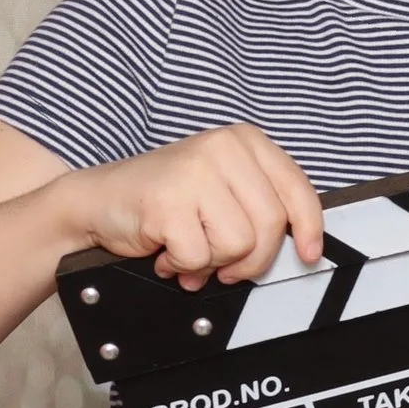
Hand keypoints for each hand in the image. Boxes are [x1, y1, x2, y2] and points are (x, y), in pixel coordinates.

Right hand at [65, 125, 322, 291]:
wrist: (98, 200)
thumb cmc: (164, 199)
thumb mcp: (222, 188)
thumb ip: (258, 206)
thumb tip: (300, 245)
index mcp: (244, 141)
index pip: (296, 187)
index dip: (309, 227)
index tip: (309, 254)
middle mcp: (224, 148)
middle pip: (271, 225)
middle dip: (251, 259)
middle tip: (226, 266)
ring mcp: (195, 172)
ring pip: (239, 245)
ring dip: (213, 262)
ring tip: (189, 249)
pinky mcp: (168, 201)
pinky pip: (200, 257)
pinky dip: (182, 265)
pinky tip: (166, 250)